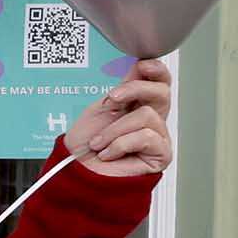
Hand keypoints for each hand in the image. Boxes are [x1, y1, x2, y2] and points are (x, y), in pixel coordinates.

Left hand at [62, 61, 174, 179]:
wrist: (76, 172)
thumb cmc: (84, 145)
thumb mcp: (100, 109)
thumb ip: (123, 90)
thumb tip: (139, 66)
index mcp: (139, 107)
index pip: (159, 83)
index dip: (156, 71)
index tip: (143, 65)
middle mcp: (152, 121)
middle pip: (162, 93)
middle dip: (134, 90)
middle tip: (111, 100)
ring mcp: (158, 138)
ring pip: (147, 115)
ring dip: (115, 129)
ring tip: (99, 143)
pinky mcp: (161, 155)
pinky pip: (146, 137)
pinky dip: (120, 144)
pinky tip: (109, 154)